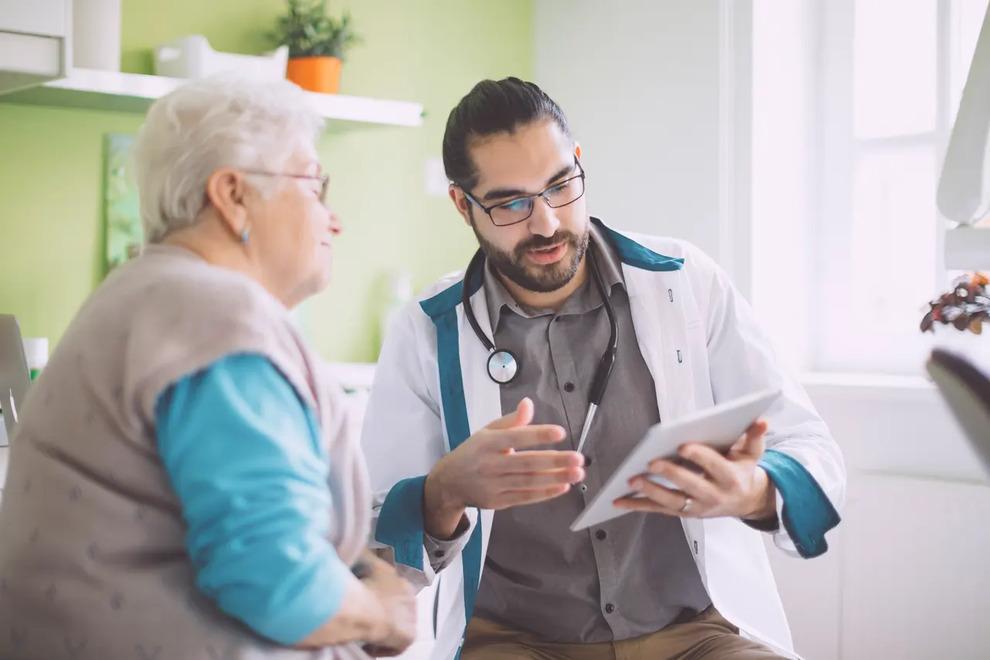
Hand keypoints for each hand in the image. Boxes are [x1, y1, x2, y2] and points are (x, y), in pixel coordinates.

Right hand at [359, 551, 415, 655]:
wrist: (365, 611)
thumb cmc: (362, 585)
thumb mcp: (362, 562)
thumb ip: (364, 554)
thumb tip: (361, 547)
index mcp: (402, 582)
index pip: (393, 591)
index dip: (378, 599)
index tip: (366, 604)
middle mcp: (412, 599)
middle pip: (395, 609)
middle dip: (382, 614)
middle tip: (365, 620)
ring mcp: (412, 618)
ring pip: (396, 627)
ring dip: (383, 630)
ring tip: (366, 633)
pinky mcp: (409, 637)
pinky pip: (395, 645)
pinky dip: (383, 647)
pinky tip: (370, 646)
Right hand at [424, 398, 584, 537]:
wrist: (448, 483)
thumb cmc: (473, 453)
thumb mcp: (486, 432)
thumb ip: (511, 421)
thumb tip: (529, 404)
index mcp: (487, 443)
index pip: (515, 437)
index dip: (537, 435)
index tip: (560, 432)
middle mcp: (490, 464)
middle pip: (526, 463)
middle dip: (554, 461)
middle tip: (578, 458)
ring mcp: (493, 485)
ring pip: (528, 482)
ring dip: (555, 478)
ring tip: (577, 473)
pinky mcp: (497, 502)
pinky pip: (525, 498)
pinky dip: (545, 493)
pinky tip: (562, 487)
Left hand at [614, 419, 775, 520]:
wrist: (746, 501)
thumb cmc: (742, 470)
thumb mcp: (752, 454)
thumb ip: (754, 437)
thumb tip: (761, 421)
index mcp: (730, 478)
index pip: (714, 466)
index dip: (699, 456)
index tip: (683, 445)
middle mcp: (714, 496)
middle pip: (690, 485)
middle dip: (671, 474)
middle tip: (652, 462)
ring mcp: (697, 507)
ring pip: (672, 502)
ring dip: (651, 491)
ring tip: (633, 480)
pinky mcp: (684, 513)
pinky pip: (658, 510)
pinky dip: (638, 505)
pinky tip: (619, 500)